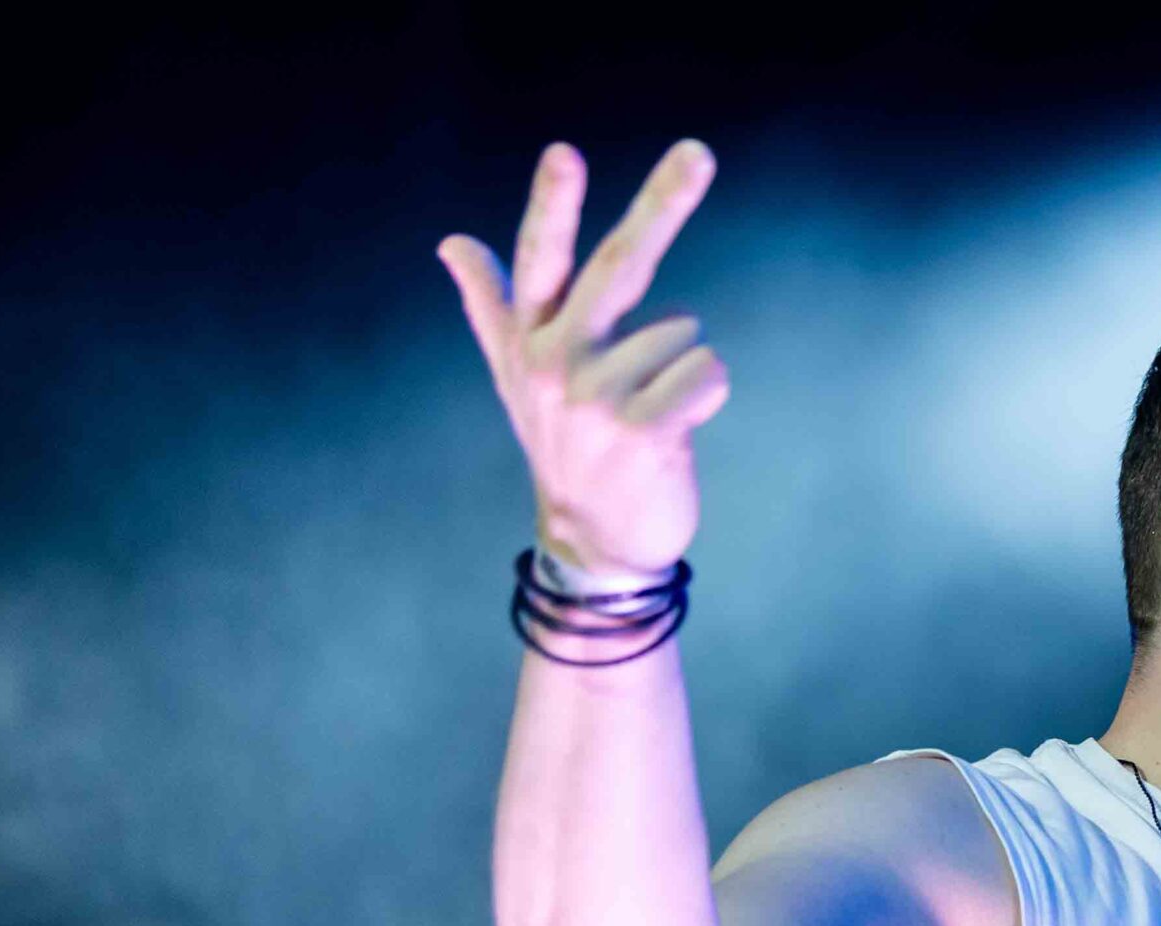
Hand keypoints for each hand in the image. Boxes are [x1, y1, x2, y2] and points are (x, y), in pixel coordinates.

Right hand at [438, 139, 727, 581]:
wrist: (593, 539)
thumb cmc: (566, 444)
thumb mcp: (518, 375)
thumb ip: (492, 304)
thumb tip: (451, 242)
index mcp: (531, 340)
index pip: (540, 261)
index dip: (552, 206)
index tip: (565, 153)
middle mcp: (558, 362)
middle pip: (619, 265)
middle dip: (662, 203)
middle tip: (698, 151)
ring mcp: (599, 398)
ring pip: (684, 333)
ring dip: (683, 366)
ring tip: (653, 410)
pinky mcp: (645, 432)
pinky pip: (708, 373)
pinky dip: (709, 391)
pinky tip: (680, 426)